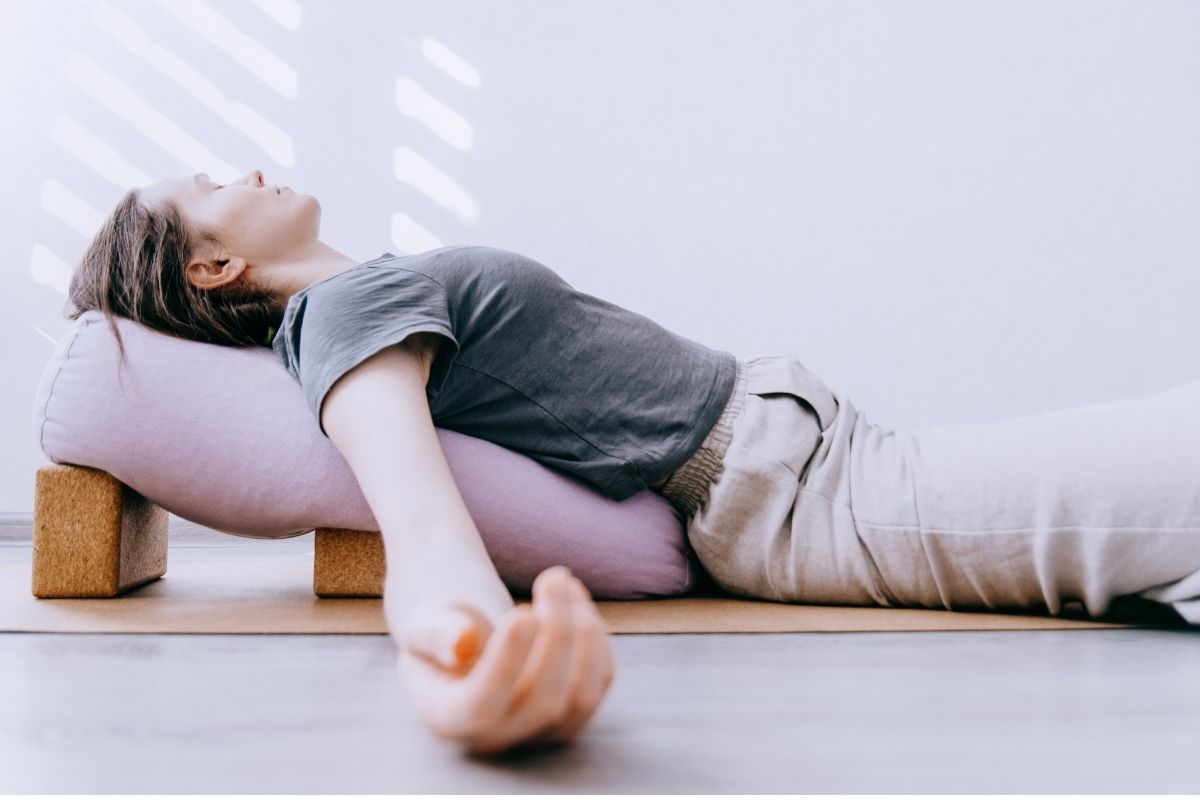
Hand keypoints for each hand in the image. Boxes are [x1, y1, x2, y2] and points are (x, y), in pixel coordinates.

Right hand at [396, 565, 615, 755]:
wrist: (464, 633)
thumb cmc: (440, 623)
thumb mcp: (424, 620)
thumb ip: (437, 632)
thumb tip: (462, 643)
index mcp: (449, 717)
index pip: (481, 706)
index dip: (507, 662)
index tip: (522, 611)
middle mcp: (496, 737)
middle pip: (543, 702)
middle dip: (558, 633)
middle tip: (553, 576)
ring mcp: (538, 731)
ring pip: (581, 696)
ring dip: (583, 631)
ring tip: (562, 581)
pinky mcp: (571, 714)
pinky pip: (599, 683)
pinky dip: (595, 636)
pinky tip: (575, 599)